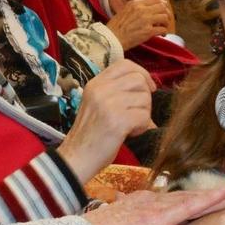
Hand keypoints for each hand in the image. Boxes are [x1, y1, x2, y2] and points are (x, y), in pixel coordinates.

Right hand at [57, 61, 154, 181]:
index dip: (142, 73)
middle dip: (146, 97)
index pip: (125, 65)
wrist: (76, 159)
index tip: (148, 87)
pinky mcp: (117, 121)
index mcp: (95, 84)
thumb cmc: (89, 135)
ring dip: (144, 114)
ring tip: (131, 126)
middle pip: (139, 80)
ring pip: (145, 98)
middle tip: (137, 114)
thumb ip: (115, 92)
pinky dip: (143, 127)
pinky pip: (144, 117)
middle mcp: (100, 90)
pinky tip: (130, 134)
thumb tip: (148, 87)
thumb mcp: (97, 105)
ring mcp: (108, 104)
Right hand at [106, 0, 171, 49]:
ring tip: (163, 27)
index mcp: (135, 3)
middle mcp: (142, 10)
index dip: (161, 4)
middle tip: (164, 20)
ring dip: (166, 23)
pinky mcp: (148, 31)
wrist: (111, 39)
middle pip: (162, 7)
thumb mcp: (124, 11)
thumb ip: (136, 8)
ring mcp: (146, 20)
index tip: (161, 10)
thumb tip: (147, 9)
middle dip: (165, 13)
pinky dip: (164, 32)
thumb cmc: (115, 27)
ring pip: (164, 17)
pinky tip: (162, 34)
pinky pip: (162, 29)